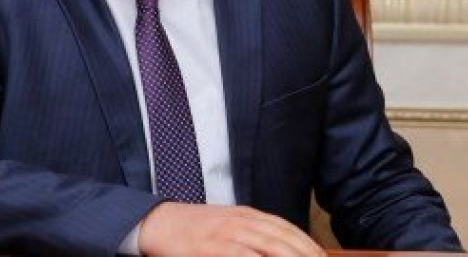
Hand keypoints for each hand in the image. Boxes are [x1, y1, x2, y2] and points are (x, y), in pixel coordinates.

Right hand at [138, 202, 324, 256]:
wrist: (159, 222)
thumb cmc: (195, 229)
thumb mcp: (227, 225)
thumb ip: (252, 234)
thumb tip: (279, 247)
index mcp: (246, 215)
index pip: (285, 229)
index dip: (307, 244)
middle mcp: (240, 221)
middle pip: (283, 239)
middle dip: (307, 254)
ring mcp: (226, 233)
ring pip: (268, 246)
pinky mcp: (211, 248)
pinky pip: (241, 256)